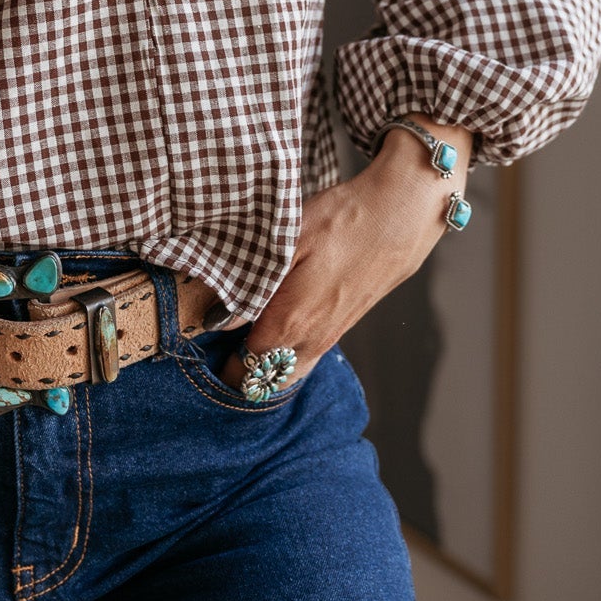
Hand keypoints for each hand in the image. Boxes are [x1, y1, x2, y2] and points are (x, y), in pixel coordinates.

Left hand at [217, 120, 470, 391]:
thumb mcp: (287, 239)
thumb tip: (219, 319)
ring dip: (264, 368)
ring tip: (241, 339)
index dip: (220, 366)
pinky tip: (274, 327)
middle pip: (267, 383)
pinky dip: (285, 356)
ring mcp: (330, 337)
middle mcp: (311, 340)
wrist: (400, 217)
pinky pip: (306, 358)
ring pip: (289, 375)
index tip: (200, 348)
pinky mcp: (342, 327)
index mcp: (292, 322)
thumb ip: (252, 281)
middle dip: (240, 375)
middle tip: (215, 347)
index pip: (245, 370)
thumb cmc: (342, 221)